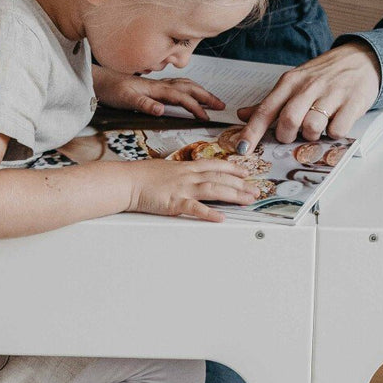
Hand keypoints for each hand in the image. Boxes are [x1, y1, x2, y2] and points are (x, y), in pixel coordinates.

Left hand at [93, 69, 224, 119]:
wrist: (100, 81)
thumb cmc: (112, 90)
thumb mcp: (126, 100)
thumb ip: (144, 104)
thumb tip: (161, 109)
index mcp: (157, 89)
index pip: (182, 98)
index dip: (196, 108)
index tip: (206, 117)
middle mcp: (161, 84)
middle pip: (190, 88)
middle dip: (207, 96)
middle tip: (221, 106)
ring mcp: (159, 84)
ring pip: (186, 85)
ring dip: (202, 92)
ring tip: (213, 100)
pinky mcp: (156, 86)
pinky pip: (179, 86)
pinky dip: (191, 89)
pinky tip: (192, 94)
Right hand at [126, 159, 260, 222]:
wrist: (126, 181)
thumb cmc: (141, 176)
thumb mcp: (166, 168)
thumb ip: (180, 173)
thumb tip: (189, 175)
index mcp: (186, 167)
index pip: (215, 165)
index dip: (233, 168)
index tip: (246, 172)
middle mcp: (188, 176)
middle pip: (220, 177)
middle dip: (241, 184)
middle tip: (256, 190)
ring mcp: (182, 189)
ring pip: (214, 189)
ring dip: (234, 194)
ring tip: (248, 200)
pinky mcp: (174, 203)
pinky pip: (195, 208)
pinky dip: (209, 213)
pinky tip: (221, 217)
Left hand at [237, 41, 381, 150]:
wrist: (361, 59)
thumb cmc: (324, 74)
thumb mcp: (294, 82)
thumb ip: (270, 102)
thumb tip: (241, 115)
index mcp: (290, 82)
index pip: (266, 109)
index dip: (252, 132)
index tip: (242, 148)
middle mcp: (309, 87)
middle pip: (288, 120)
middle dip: (286, 135)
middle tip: (292, 135)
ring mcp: (331, 94)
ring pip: (312, 126)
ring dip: (311, 135)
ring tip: (316, 128)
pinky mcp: (352, 104)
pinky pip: (337, 130)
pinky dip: (334, 134)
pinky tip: (335, 123)